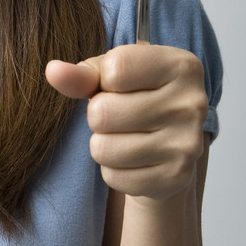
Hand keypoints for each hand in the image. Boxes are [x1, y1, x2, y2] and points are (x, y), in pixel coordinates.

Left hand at [45, 45, 207, 201]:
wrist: (169, 146)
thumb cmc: (136, 99)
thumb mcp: (113, 77)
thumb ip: (83, 74)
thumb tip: (53, 71)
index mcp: (182, 66)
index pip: (115, 68)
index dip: (103, 80)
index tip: (118, 86)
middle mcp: (192, 104)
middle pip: (103, 112)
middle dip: (98, 116)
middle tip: (118, 117)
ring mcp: (187, 144)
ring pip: (103, 148)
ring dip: (103, 144)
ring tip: (123, 137)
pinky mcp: (175, 178)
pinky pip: (113, 176)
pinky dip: (113, 170)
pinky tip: (133, 160)